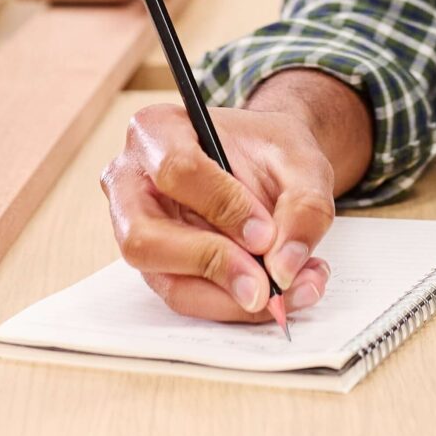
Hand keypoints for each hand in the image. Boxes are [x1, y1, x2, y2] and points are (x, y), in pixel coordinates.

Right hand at [99, 101, 336, 322]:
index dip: (222, 207)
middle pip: (146, 239)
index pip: (176, 170)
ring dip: (234, 298)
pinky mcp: (158, 267)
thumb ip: (303, 205)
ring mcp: (137, 230)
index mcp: (157, 131)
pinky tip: (282, 291)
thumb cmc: (272, 152)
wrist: (269, 163)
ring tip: (296, 287)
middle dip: (213, 265)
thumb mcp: (303, 161)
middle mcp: (132, 184)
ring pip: (168, 282)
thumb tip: (284, 266)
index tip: (265, 233)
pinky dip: (237, 304)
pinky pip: (188, 298)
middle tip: (268, 284)